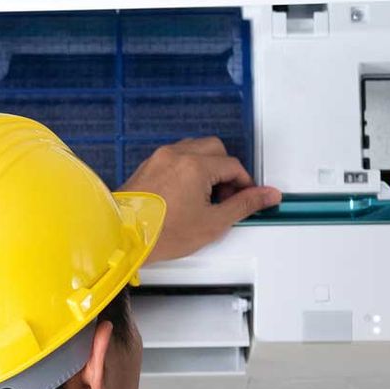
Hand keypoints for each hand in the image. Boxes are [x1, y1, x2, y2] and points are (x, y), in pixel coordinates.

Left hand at [126, 138, 281, 263]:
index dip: (244, 183)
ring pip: (194, 150)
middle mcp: (176, 155)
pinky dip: (187, 169)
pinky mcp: (147, 167)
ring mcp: (159, 159)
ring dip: (207, 167)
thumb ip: (244, 205)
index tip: (245, 198)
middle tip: (225, 196)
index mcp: (195, 165)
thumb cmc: (159, 233)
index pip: (232, 165)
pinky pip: (175, 158)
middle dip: (226, 170)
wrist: (121, 238)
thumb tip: (268, 195)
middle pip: (214, 150)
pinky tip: (186, 194)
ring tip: (205, 197)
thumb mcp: (212, 223)